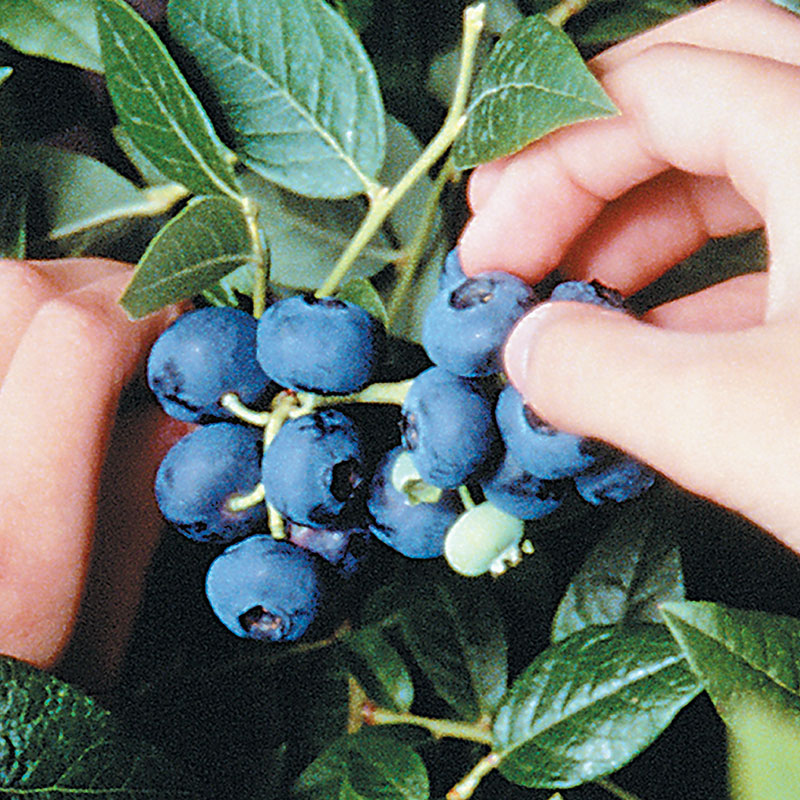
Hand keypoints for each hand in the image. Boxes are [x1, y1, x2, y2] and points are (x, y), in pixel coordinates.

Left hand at [0, 258, 185, 693]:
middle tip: (139, 324)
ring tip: (79, 344)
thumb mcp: (96, 632)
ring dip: (38, 298)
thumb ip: (139, 509)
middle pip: (14, 291)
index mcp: (13, 541)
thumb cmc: (11, 697)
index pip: (78, 345)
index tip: (186, 331)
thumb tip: (182, 404)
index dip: (148, 311)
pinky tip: (22, 371)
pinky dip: (1, 328)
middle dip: (98, 287)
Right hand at [459, 0, 799, 546]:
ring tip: (567, 292)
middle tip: (515, 229)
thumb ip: (600, 377)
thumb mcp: (742, 426)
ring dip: (634, 220)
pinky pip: (773, 235)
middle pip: (695, 86)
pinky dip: (693, 277)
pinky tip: (646, 338)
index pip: (651, 91)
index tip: (488, 253)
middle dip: (585, 160)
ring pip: (734, 160)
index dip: (546, 165)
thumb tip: (522, 350)